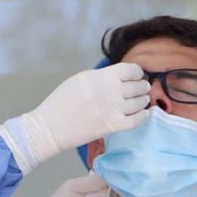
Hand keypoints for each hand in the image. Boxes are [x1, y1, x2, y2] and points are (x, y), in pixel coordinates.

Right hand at [0, 63, 149, 172]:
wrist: (50, 127)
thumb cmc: (61, 102)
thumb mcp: (80, 80)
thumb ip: (101, 77)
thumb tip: (120, 77)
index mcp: (100, 77)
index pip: (130, 70)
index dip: (137, 73)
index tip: (136, 76)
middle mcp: (109, 91)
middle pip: (137, 86)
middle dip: (142, 86)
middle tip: (142, 89)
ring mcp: (112, 109)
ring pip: (139, 103)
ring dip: (143, 100)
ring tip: (143, 100)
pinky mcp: (112, 126)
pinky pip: (136, 121)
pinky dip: (144, 116)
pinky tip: (145, 114)